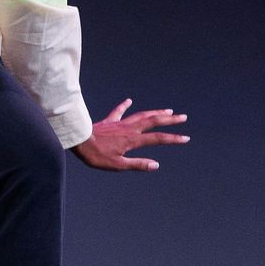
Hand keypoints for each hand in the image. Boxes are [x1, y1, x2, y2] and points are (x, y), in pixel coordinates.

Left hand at [72, 98, 188, 170]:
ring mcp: (119, 123)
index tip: (186, 138)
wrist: (78, 141)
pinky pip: (118, 111)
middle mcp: (129, 129)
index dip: (173, 139)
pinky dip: (125, 105)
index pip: (158, 139)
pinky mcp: (109, 121)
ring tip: (167, 110)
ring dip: (155, 112)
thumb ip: (138, 164)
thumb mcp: (118, 165)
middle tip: (183, 117)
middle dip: (169, 119)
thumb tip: (156, 165)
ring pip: (141, 115)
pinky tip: (129, 100)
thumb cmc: (97, 155)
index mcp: (133, 140)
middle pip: (153, 121)